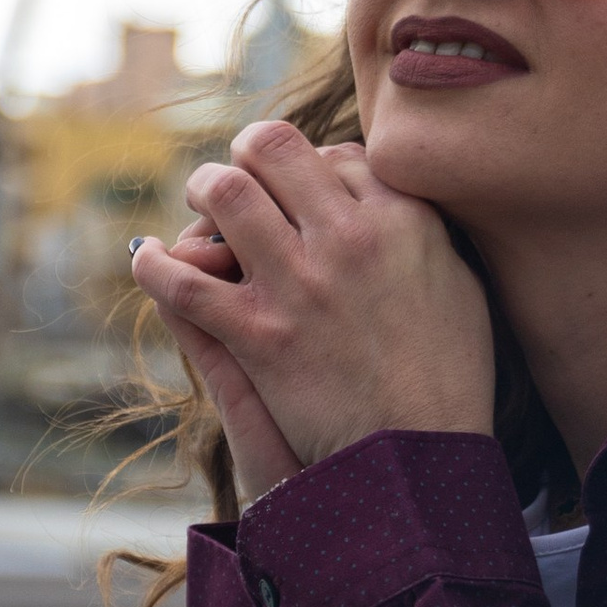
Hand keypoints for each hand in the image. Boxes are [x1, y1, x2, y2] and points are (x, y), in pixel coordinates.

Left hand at [130, 121, 494, 485]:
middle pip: (273, 149)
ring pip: (224, 194)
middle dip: (244, 154)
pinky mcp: (260, 336)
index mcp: (404, 218)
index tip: (299, 188)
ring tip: (200, 209)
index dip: (308, 165)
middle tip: (234, 177)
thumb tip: (377, 192)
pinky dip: (157, 267)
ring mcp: (299, 284)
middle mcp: (349, 238)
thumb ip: (418, 228)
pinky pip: (186, 283)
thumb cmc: (447, 373)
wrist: (423, 457)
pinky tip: (149, 259)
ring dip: (201, 191)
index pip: (336, 153)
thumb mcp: (457, 281)